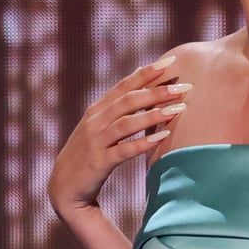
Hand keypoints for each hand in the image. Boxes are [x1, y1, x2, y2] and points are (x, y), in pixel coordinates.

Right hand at [48, 61, 187, 218]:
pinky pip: (123, 150)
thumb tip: (148, 95)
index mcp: (97, 110)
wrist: (64, 186)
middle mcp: (95, 121)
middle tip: (184, 87)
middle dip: (157, 92)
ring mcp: (96, 141)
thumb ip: (119, 112)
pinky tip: (163, 137)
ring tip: (179, 109)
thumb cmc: (89, 154)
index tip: (170, 62)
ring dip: (154, 114)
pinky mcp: (98, 162)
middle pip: (129, 101)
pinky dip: (143, 142)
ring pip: (127, 123)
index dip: (146, 73)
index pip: (124, 86)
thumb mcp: (100, 128)